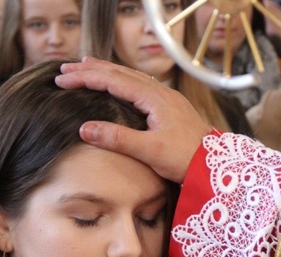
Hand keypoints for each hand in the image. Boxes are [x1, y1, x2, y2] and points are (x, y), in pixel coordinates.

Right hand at [55, 57, 211, 183]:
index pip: (113, 80)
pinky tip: (119, 84)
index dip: (85, 78)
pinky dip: (123, 81)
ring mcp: (167, 99)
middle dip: (91, 70)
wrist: (218, 166)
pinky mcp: (171, 108)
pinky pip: (141, 86)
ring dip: (107, 71)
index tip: (62, 79)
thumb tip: (84, 129)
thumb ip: (118, 139)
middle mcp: (161, 93)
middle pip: (120, 73)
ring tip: (86, 66)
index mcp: (154, 99)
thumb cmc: (186, 159)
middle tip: (64, 69)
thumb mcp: (150, 151)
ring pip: (131, 77)